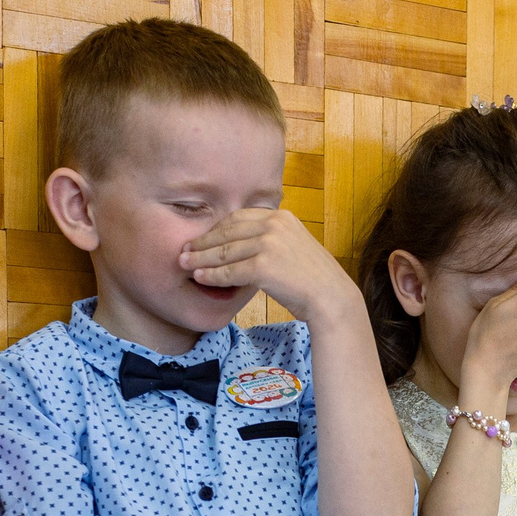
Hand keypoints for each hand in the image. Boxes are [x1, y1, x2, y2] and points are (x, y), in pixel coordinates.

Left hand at [181, 209, 356, 324]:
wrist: (332, 298)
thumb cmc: (314, 280)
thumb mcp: (295, 248)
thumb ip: (273, 240)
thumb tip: (246, 245)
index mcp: (281, 217)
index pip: (238, 217)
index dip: (216, 228)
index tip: (203, 238)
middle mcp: (274, 225)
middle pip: (227, 231)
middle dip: (203, 241)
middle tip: (184, 250)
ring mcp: (269, 244)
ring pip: (225, 251)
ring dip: (201, 259)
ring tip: (184, 264)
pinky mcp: (264, 265)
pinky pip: (230, 270)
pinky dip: (212, 275)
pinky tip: (200, 278)